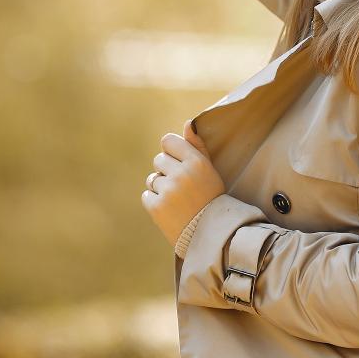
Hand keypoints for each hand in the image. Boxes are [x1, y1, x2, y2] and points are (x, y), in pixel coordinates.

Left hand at [141, 118, 225, 246]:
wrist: (210, 234)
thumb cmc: (211, 198)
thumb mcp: (209, 170)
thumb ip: (197, 146)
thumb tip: (187, 123)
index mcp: (196, 162)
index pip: (168, 141)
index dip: (171, 151)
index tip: (179, 163)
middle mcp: (182, 174)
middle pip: (158, 160)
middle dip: (166, 171)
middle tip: (182, 186)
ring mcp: (168, 191)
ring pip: (152, 179)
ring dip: (161, 187)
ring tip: (178, 200)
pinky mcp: (156, 207)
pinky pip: (147, 195)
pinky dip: (155, 202)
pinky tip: (171, 209)